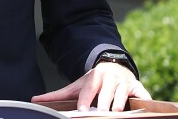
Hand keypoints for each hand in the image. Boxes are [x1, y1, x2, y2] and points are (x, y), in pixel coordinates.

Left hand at [31, 62, 151, 111]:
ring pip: (122, 94)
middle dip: (104, 103)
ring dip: (120, 103)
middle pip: (106, 94)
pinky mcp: (138, 87)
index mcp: (94, 78)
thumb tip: (34, 99)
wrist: (114, 66)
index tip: (82, 110)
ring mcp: (125, 83)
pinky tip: (141, 109)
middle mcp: (110, 79)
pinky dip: (143, 101)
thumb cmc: (93, 81)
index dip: (86, 100)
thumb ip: (58, 94)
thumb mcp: (77, 85)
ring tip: (116, 112)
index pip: (89, 90)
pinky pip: (142, 95)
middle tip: (101, 113)